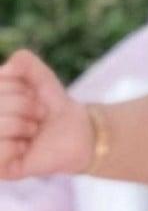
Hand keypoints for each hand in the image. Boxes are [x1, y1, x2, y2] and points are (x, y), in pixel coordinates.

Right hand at [0, 48, 94, 179]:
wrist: (76, 131)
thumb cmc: (51, 103)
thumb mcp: (40, 76)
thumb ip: (24, 62)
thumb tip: (7, 68)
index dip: (17, 88)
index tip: (30, 94)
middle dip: (25, 105)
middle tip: (36, 115)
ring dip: (23, 125)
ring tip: (32, 130)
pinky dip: (17, 146)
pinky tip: (24, 148)